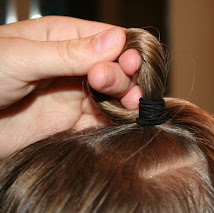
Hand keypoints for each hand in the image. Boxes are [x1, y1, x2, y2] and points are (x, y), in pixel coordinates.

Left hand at [0, 16, 142, 157]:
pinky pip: (106, 118)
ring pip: (117, 92)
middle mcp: (77, 65)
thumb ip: (69, 52)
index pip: (111, 38)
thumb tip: (116, 40)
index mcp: (66, 38)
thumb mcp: (22, 57)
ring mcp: (78, 93)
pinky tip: (125, 118)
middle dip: (123, 74)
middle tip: (106, 83)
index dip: (126, 49)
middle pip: (118, 66)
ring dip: (128, 97)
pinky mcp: (76, 120)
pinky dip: (120, 118)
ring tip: (130, 102)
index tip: (129, 63)